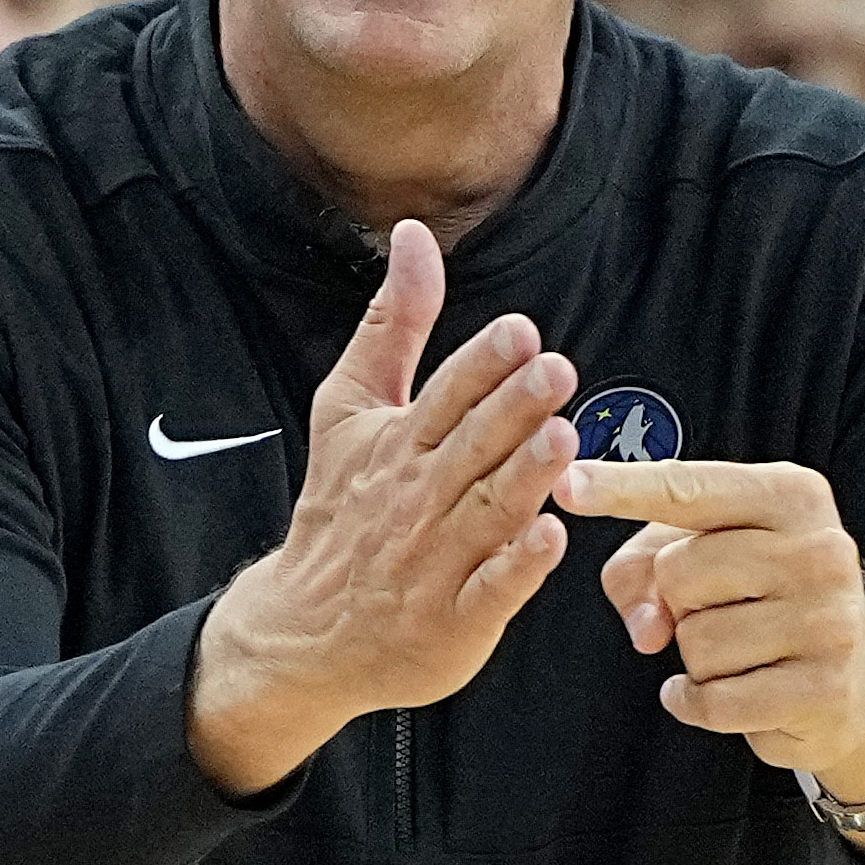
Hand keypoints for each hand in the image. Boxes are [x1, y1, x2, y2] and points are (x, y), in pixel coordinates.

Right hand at [185, 220, 580, 792]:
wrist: (302, 629)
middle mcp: (417, 498)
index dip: (482, 365)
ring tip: (562, 440)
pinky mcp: (453, 621)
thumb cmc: (342, 509)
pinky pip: (489, 591)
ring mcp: (435, 562)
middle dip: (512, 409)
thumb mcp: (352, 408)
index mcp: (398, 444)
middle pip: (471, 447)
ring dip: (523, 477)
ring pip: (486, 513)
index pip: (445, 396)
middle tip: (554, 371)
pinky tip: (550, 538)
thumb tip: (414, 235)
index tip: (519, 332)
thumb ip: (394, 324)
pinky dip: (516, 567)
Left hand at [559, 453, 864, 809]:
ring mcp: (829, 621)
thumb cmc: (764, 601)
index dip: (622, 488)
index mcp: (793, 495)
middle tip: (718, 610)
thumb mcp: (705, 557)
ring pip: (695, 641)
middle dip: (676, 600)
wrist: (856, 684)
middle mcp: (822, 549)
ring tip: (740, 651)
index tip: (566, 482)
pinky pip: (713, 701)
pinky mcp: (822, 688)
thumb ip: (644, 566)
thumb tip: (648, 626)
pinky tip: (728, 692)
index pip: (689, 488)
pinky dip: (698, 702)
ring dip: (696, 657)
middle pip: (680, 571)